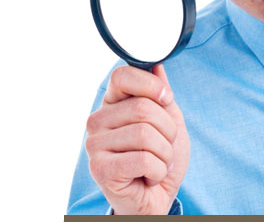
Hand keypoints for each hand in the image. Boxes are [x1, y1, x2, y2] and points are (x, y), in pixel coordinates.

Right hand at [85, 64, 189, 214]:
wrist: (157, 197)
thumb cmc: (161, 158)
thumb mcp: (169, 120)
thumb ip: (161, 94)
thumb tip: (157, 65)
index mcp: (112, 104)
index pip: (123, 75)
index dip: (151, 85)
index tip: (165, 99)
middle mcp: (97, 121)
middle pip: (143, 107)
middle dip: (168, 130)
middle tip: (163, 146)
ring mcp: (95, 146)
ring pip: (145, 134)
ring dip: (165, 153)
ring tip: (157, 162)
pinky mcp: (100, 169)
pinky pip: (143, 159)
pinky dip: (158, 170)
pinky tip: (149, 176)